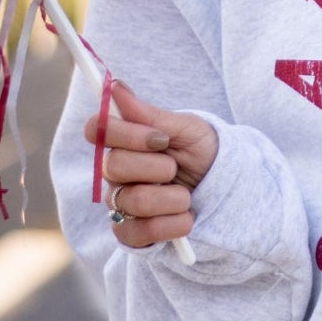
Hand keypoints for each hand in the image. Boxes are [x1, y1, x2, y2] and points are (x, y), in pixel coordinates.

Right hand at [83, 82, 218, 250]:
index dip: (126, 134)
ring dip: (170, 198)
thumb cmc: (202, 152)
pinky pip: (135, 234)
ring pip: (130, 201)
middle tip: (176, 167)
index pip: (96, 129)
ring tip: (186, 196)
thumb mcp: (185, 129)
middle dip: (156, 167)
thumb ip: (149, 114)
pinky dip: (168, 226)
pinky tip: (185, 219)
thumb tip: (115, 86)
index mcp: (124, 141)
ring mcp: (120, 203)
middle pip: (114, 166)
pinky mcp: (130, 233)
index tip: (160, 138)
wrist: (225, 188)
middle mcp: (115, 172)